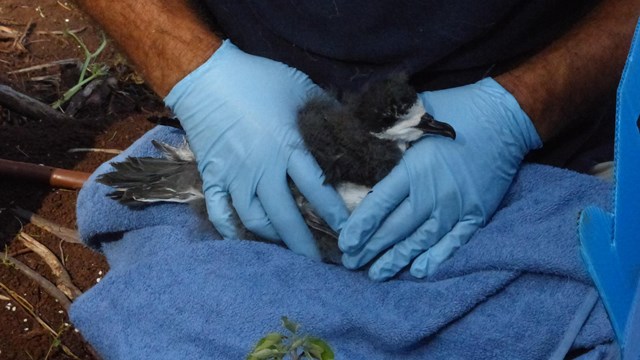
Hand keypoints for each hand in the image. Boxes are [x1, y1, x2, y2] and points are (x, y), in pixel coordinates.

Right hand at [165, 40, 348, 259]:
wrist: (206, 77)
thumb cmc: (257, 80)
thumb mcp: (300, 86)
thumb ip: (326, 109)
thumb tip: (349, 127)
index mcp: (288, 148)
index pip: (316, 190)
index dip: (333, 214)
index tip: (347, 231)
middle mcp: (262, 169)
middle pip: (286, 217)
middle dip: (304, 244)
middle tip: (317, 262)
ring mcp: (234, 177)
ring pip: (255, 220)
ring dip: (273, 238)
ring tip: (286, 247)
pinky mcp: (212, 177)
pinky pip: (219, 213)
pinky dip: (230, 230)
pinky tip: (244, 240)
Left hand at [339, 78, 541, 279]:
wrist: (506, 117)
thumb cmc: (457, 110)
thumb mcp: (417, 116)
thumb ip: (389, 134)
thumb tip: (358, 141)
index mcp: (415, 167)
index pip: (380, 203)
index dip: (361, 226)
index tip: (345, 242)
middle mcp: (434, 192)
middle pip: (396, 227)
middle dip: (371, 247)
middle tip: (350, 263)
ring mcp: (457, 206)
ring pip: (421, 240)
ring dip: (396, 259)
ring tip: (376, 274)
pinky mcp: (476, 213)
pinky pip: (454, 242)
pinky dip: (436, 258)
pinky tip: (419, 271)